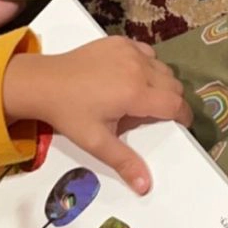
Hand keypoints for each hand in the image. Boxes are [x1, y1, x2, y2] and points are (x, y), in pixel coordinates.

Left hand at [2, 37, 190, 193]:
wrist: (44, 82)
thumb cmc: (70, 113)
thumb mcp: (96, 142)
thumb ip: (124, 162)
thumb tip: (146, 186)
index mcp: (136, 93)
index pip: (175, 104)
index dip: (183, 116)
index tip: (181, 125)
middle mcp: (138, 68)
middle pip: (174, 85)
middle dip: (172, 101)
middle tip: (157, 115)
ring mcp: (129, 51)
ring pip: (162, 67)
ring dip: (161, 82)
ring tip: (144, 97)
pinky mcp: (119, 41)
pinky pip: (147, 52)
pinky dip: (148, 64)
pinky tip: (132, 76)